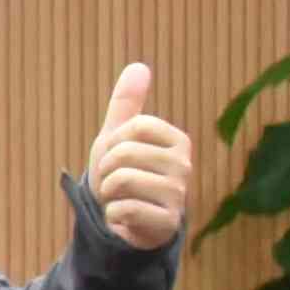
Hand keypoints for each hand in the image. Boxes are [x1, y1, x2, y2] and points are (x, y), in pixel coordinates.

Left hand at [86, 62, 193, 251]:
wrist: (126, 223)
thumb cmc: (123, 175)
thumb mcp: (119, 138)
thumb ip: (127, 104)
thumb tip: (138, 66)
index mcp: (177, 140)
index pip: (133, 127)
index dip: (112, 144)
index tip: (115, 158)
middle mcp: (184, 165)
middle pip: (123, 154)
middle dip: (105, 171)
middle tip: (114, 184)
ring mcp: (179, 195)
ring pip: (121, 180)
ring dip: (107, 194)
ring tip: (119, 199)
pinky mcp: (168, 223)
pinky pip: (124, 209)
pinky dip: (112, 216)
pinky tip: (124, 219)